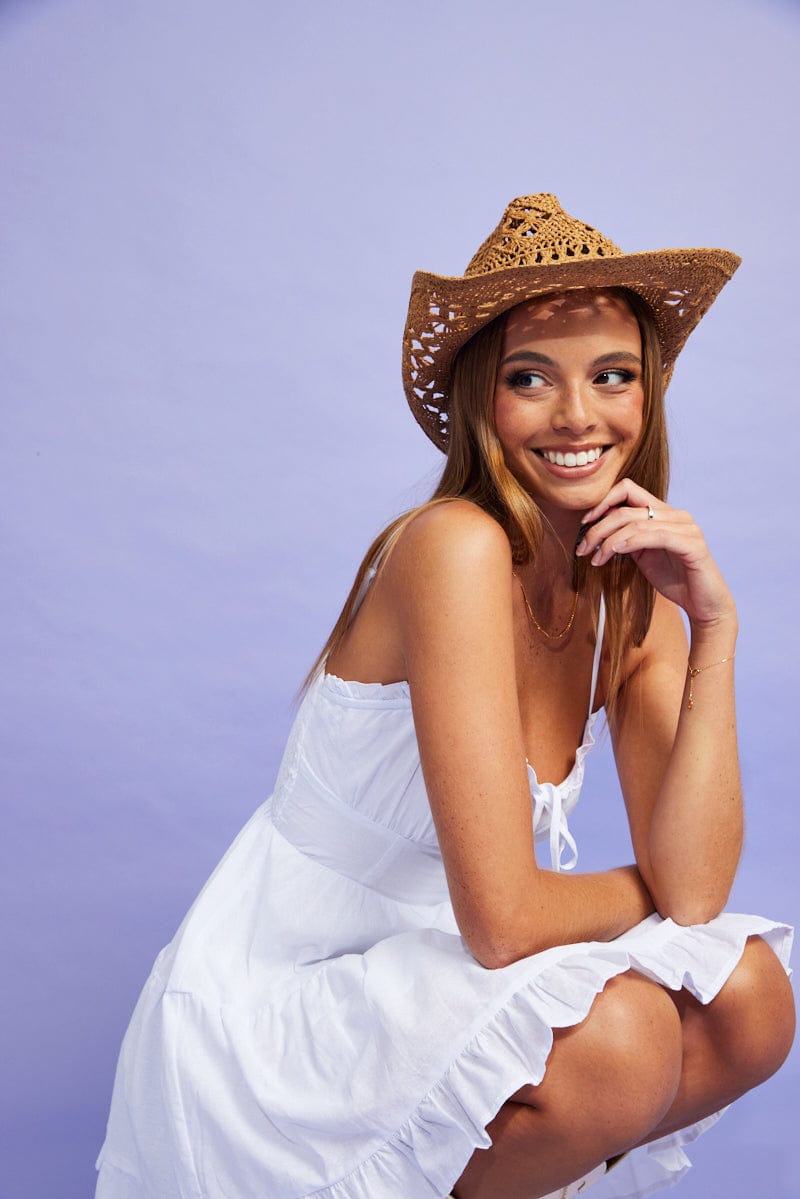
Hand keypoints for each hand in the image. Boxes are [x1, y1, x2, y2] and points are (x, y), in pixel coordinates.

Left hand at [575, 478, 735, 629]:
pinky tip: (614, 553)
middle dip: (598, 528)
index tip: (584, 524)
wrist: (703, 604)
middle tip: (582, 548)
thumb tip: (596, 528)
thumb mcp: (642, 555)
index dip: (602, 502)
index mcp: (663, 512)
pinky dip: (630, 542)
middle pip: (626, 508)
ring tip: (595, 558)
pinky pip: (656, 536)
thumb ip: (626, 538)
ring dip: (609, 540)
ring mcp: (687, 527)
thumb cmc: (674, 579)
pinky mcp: (693, 544)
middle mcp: (676, 514)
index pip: (628, 489)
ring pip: (636, 522)